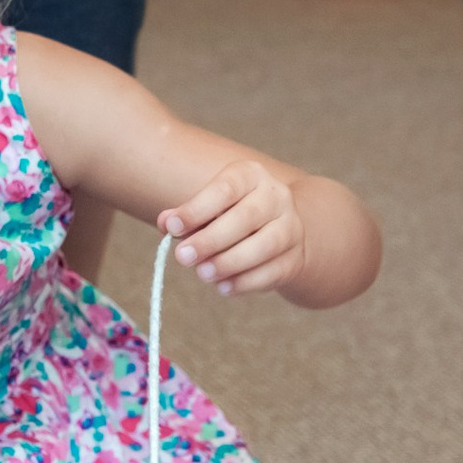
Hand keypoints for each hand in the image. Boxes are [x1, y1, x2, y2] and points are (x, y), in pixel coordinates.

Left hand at [160, 159, 303, 295]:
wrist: (277, 231)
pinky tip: (223, 287)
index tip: (173, 227)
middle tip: (183, 257)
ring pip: (264, 246)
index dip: (197, 209)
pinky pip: (272, 272)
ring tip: (203, 274)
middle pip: (246, 218)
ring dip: (229, 262)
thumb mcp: (209, 208)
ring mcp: (291, 228)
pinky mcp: (295, 258)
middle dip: (210, 240)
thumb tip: (166, 222)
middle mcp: (276, 197)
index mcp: (251, 176)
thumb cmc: (231, 216)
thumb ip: (186, 216)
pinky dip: (246, 282)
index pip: (225, 190)